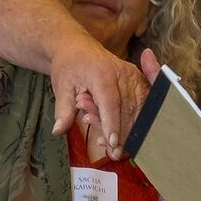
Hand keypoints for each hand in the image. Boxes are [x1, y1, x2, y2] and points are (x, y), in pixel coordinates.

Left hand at [50, 36, 151, 158]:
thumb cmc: (69, 65)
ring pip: (138, 108)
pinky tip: (119, 133)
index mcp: (102, 72)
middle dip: (122, 133)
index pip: (110, 102)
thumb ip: (63, 110)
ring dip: (128, 129)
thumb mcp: (61, 86)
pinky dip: (134, 120)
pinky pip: (142, 104)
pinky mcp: (138, 80)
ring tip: (113, 146)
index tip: (113, 144)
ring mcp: (132, 75)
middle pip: (128, 108)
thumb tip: (58, 130)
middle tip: (113, 153)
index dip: (112, 124)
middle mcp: (122, 72)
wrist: (77, 47)